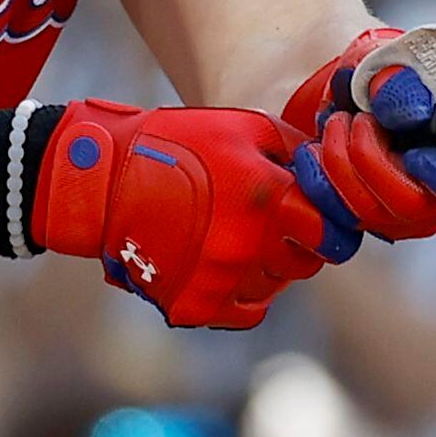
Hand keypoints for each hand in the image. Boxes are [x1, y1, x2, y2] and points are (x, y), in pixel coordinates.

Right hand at [30, 100, 326, 328]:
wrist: (103, 182)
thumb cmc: (176, 143)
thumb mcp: (242, 127)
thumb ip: (296, 150)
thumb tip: (330, 169)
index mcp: (265, 197)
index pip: (332, 231)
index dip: (331, 222)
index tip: (320, 215)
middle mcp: (248, 245)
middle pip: (307, 262)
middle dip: (298, 241)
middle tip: (272, 220)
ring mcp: (221, 280)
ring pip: (276, 285)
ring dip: (268, 264)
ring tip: (235, 233)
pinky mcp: (196, 304)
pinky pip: (248, 310)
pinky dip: (244, 290)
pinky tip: (222, 260)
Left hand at [283, 27, 435, 262]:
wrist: (345, 80)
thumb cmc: (385, 65)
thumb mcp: (394, 58)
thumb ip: (401, 79)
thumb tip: (405, 111)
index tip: (414, 155)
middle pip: (415, 205)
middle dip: (371, 159)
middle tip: (356, 119)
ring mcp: (408, 210)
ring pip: (371, 214)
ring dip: (340, 162)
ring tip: (336, 120)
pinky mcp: (369, 218)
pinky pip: (338, 219)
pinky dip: (318, 182)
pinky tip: (311, 150)